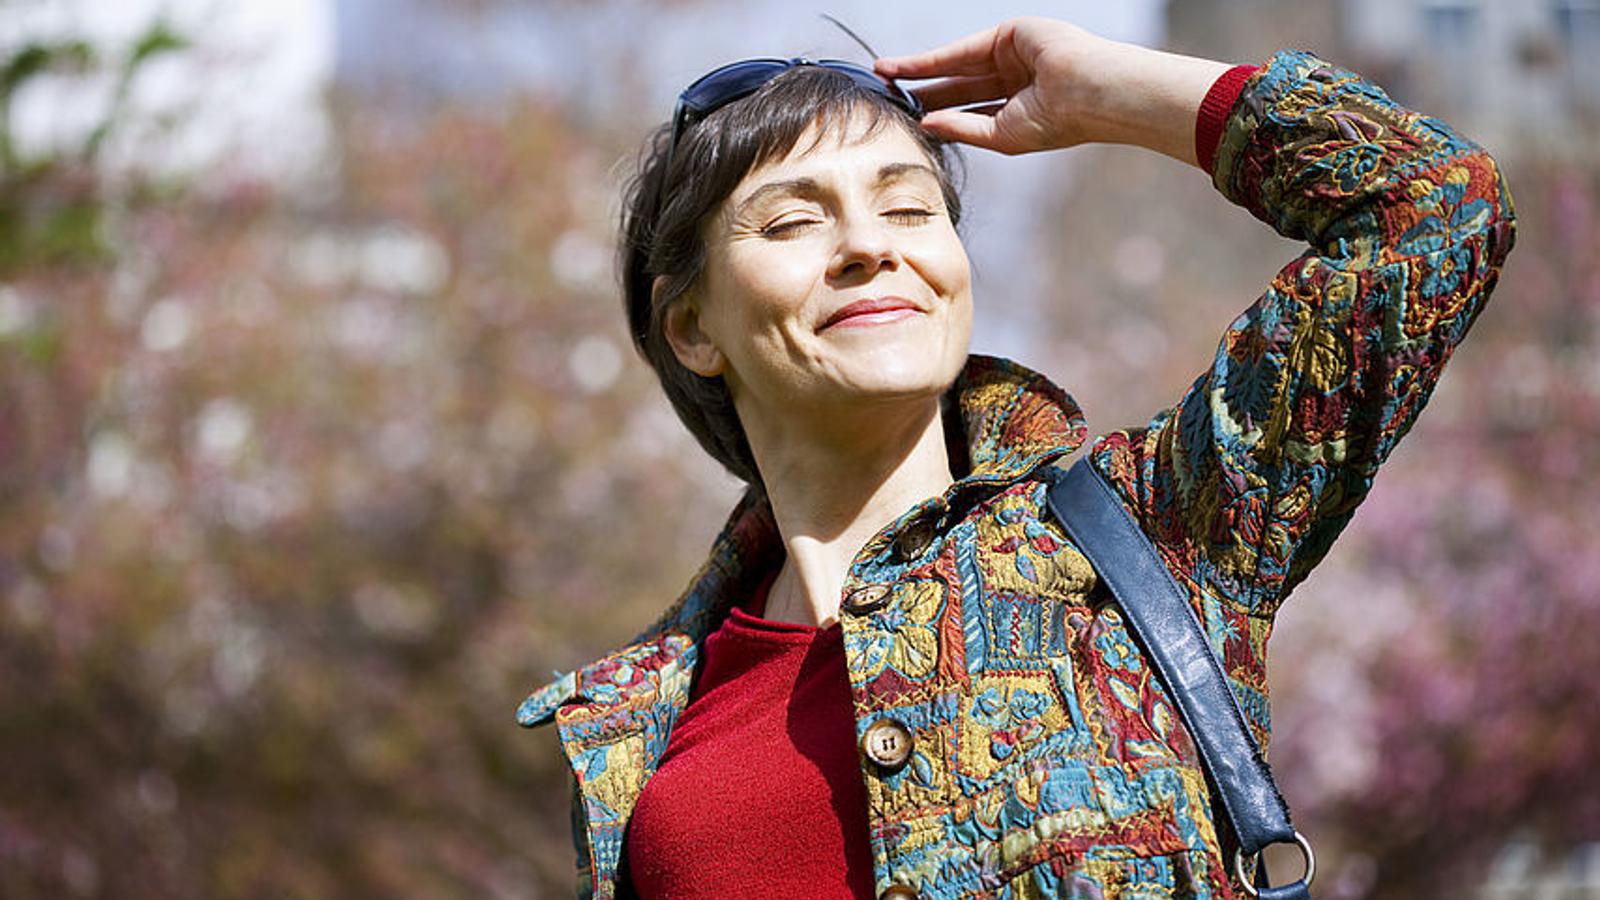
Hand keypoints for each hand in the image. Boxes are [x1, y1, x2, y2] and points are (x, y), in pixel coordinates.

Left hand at [875, 17, 1233, 165]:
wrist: (1092, 93)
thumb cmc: (1057, 122)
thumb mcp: (1001, 135)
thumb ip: (962, 128)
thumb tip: (925, 124)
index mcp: (1015, 110)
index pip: (968, 112)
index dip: (936, 116)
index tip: (905, 123)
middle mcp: (1011, 82)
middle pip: (955, 89)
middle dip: (921, 92)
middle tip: (886, 99)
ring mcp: (1009, 57)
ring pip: (953, 67)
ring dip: (917, 73)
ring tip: (883, 79)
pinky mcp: (1008, 35)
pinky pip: (961, 51)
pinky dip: (931, 60)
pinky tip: (903, 69)